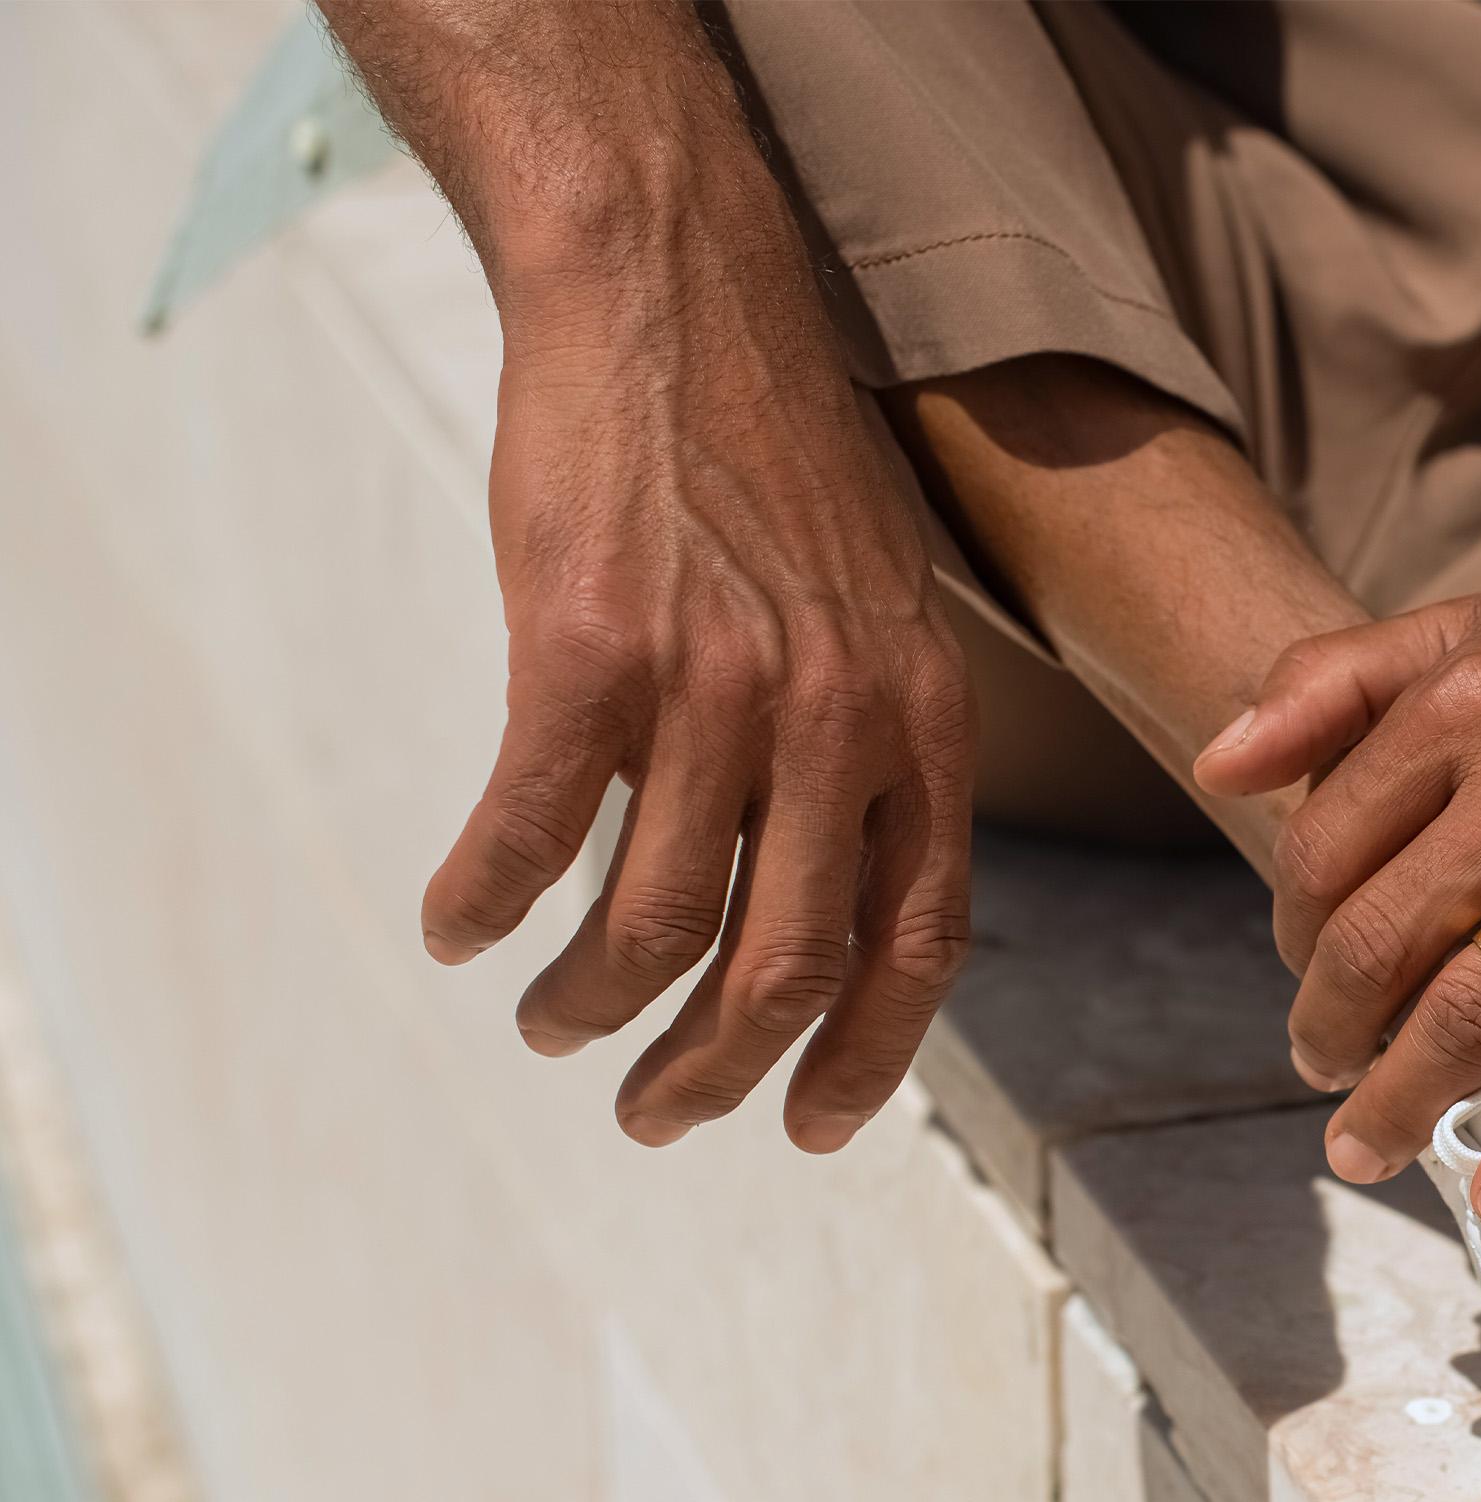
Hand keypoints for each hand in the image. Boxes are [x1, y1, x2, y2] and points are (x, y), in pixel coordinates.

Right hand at [424, 209, 975, 1152]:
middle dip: (715, 1073)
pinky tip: (458, 925)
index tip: (808, 1126)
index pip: (921, 939)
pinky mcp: (591, 650)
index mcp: (922, 720)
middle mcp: (838, 718)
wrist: (677, 296)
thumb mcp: (884, 607)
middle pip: (788, 967)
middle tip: (654, 1114)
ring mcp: (718, 686)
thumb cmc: (771, 459)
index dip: (869, 1056)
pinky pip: (529, 832)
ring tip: (551, 1024)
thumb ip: (877, 744)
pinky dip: (483, 902)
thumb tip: (832, 896)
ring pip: (653, 925)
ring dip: (589, 1003)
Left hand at [1193, 516, 1480, 1223]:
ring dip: (1401, 1099)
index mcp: (1470, 701)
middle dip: (1327, 1029)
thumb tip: (1218, 764)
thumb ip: (1335, 680)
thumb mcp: (1480, 621)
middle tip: (1321, 1065)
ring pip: (1479, 1010)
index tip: (1302, 967)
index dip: (1290, 931)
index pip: (1326, 850)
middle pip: (1383, 943)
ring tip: (1366, 1142)